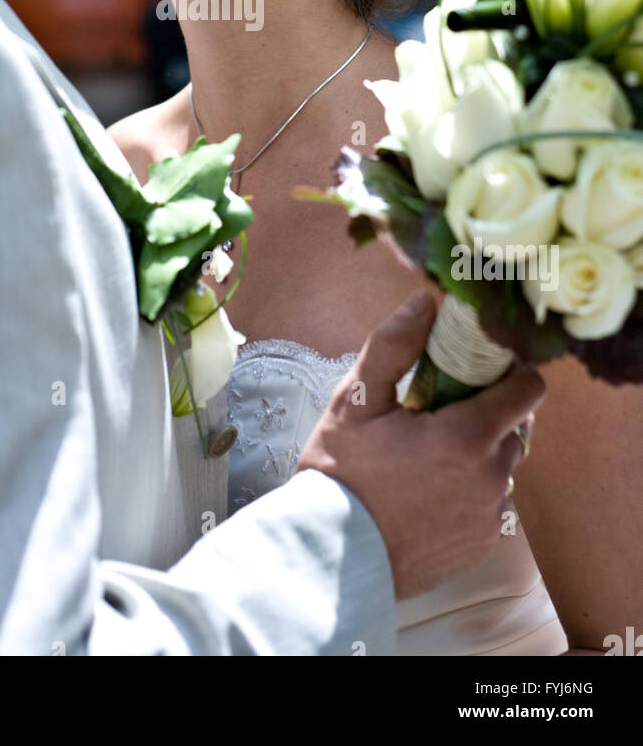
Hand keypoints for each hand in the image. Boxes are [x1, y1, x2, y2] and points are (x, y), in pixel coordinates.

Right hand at [297, 289, 545, 599]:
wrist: (331, 558)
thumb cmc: (341, 473)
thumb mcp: (358, 400)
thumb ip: (395, 345)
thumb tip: (425, 301)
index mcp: (467, 437)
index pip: (528, 389)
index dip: (507, 371)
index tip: (476, 369)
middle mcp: (491, 478)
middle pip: (516, 426)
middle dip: (487, 412)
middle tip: (438, 412)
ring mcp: (489, 517)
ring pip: (503, 466)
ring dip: (479, 453)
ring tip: (428, 456)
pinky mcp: (481, 545)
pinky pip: (491, 504)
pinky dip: (470, 490)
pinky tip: (428, 490)